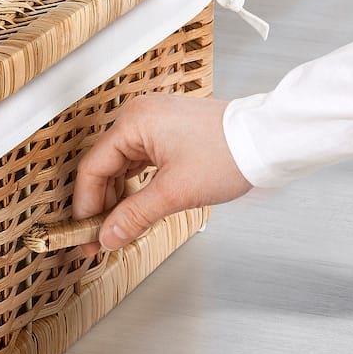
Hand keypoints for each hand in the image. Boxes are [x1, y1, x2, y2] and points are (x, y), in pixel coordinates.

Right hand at [72, 94, 251, 251]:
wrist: (267, 140)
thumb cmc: (229, 153)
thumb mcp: (175, 192)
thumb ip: (135, 216)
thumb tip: (108, 236)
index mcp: (133, 122)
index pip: (93, 168)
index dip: (86, 206)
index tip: (85, 233)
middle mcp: (139, 116)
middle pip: (104, 166)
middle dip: (101, 205)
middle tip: (100, 237)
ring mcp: (153, 122)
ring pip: (121, 165)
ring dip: (118, 197)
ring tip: (119, 226)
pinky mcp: (167, 131)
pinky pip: (138, 160)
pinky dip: (135, 185)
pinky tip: (136, 206)